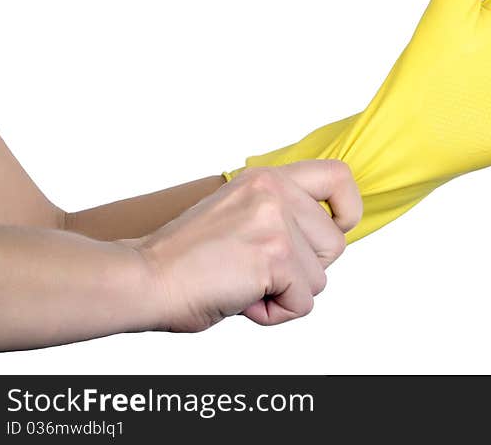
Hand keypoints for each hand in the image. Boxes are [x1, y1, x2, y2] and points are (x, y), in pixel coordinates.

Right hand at [132, 160, 361, 331]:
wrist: (142, 278)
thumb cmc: (186, 258)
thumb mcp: (239, 213)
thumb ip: (280, 214)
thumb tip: (326, 235)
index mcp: (266, 178)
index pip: (339, 176)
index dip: (348, 210)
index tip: (336, 228)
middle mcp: (274, 192)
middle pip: (334, 244)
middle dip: (303, 270)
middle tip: (257, 269)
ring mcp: (275, 223)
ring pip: (319, 279)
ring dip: (285, 293)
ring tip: (242, 283)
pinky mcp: (274, 256)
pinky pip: (302, 303)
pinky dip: (273, 314)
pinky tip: (240, 299)